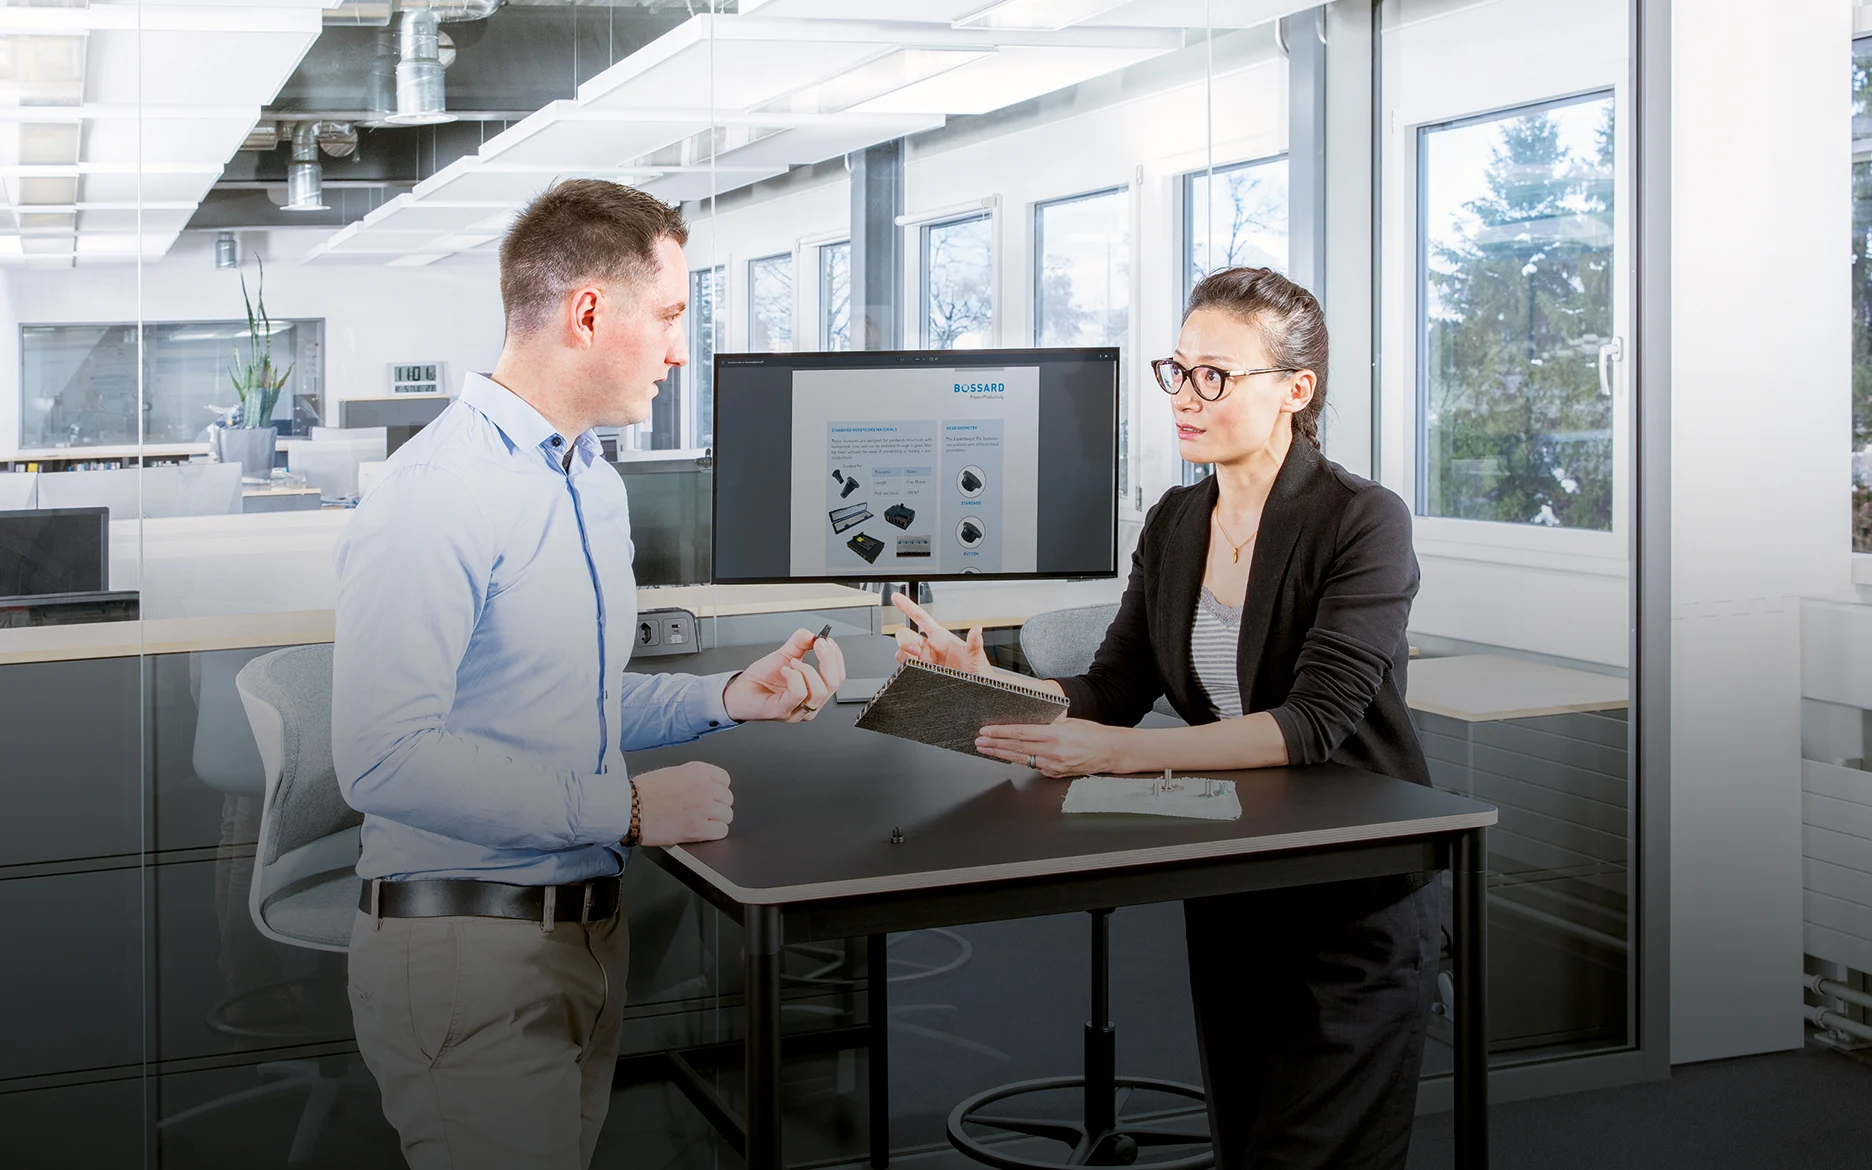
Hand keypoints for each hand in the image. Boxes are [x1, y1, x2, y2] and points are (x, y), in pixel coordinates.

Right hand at [633, 761, 733, 844]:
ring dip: (717, 820)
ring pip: (727, 816)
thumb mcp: (672, 773)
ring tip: (702, 822)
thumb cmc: (642, 792)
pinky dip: (714, 833)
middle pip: (727, 799)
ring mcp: (702, 808)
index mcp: (697, 771)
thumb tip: (706, 787)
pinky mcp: (697, 828)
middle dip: (717, 806)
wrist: (628, 808)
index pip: (725, 779)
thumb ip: (693, 778)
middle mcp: (703, 787)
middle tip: (704, 812)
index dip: (718, 790)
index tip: (712, 796)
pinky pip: (721, 831)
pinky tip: (703, 831)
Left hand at [722, 628, 847, 721]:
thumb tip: (812, 634)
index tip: (826, 640)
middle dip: (828, 659)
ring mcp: (797, 711)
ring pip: (819, 690)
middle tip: (818, 644)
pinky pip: (798, 693)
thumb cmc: (760, 680)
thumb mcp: (784, 656)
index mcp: (814, 692)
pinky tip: (785, 670)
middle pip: (834, 683)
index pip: (838, 677)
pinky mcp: (782, 711)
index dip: (836, 657)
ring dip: (807, 669)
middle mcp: (809, 705)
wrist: (739, 692)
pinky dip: (794, 676)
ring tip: (791, 662)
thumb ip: (799, 644)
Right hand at [891, 593, 988, 673]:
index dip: (908, 606)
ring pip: (902, 651)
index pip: (921, 618)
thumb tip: (977, 628)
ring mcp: (923, 660)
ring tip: (916, 658)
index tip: (896, 598)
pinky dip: (904, 665)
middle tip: (914, 649)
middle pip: (906, 634)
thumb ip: (975, 641)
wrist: (975, 688)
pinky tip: (913, 667)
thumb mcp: (976, 654)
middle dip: (904, 639)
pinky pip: (905, 666)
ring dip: (903, 652)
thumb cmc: (976, 669)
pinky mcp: (920, 673)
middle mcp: (929, 647)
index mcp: (940, 637)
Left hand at [976, 718, 1128, 778]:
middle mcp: (1053, 752)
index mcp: (1056, 735)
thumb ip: (1049, 722)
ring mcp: (1053, 766)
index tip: (986, 730)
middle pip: (1016, 748)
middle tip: (979, 741)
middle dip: (995, 744)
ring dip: (1001, 754)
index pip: (1021, 733)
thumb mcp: (1070, 721)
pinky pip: (1033, 766)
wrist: (1110, 752)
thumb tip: (1029, 719)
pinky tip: (1007, 756)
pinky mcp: (1055, 774)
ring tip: (986, 749)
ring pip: (1021, 759)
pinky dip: (1019, 760)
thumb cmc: (1093, 735)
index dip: (1001, 732)